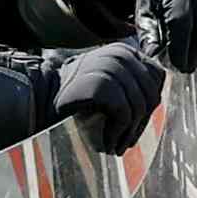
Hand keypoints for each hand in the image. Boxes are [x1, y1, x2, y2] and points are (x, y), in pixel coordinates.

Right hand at [46, 40, 168, 152]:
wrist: (39, 102)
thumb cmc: (75, 101)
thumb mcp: (107, 85)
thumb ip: (131, 86)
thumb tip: (156, 103)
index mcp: (125, 51)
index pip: (156, 78)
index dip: (149, 106)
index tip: (134, 126)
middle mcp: (120, 54)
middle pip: (151, 94)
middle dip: (141, 123)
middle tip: (126, 142)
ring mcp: (110, 65)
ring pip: (140, 106)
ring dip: (129, 132)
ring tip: (116, 146)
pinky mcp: (101, 82)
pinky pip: (124, 113)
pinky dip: (118, 132)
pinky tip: (107, 142)